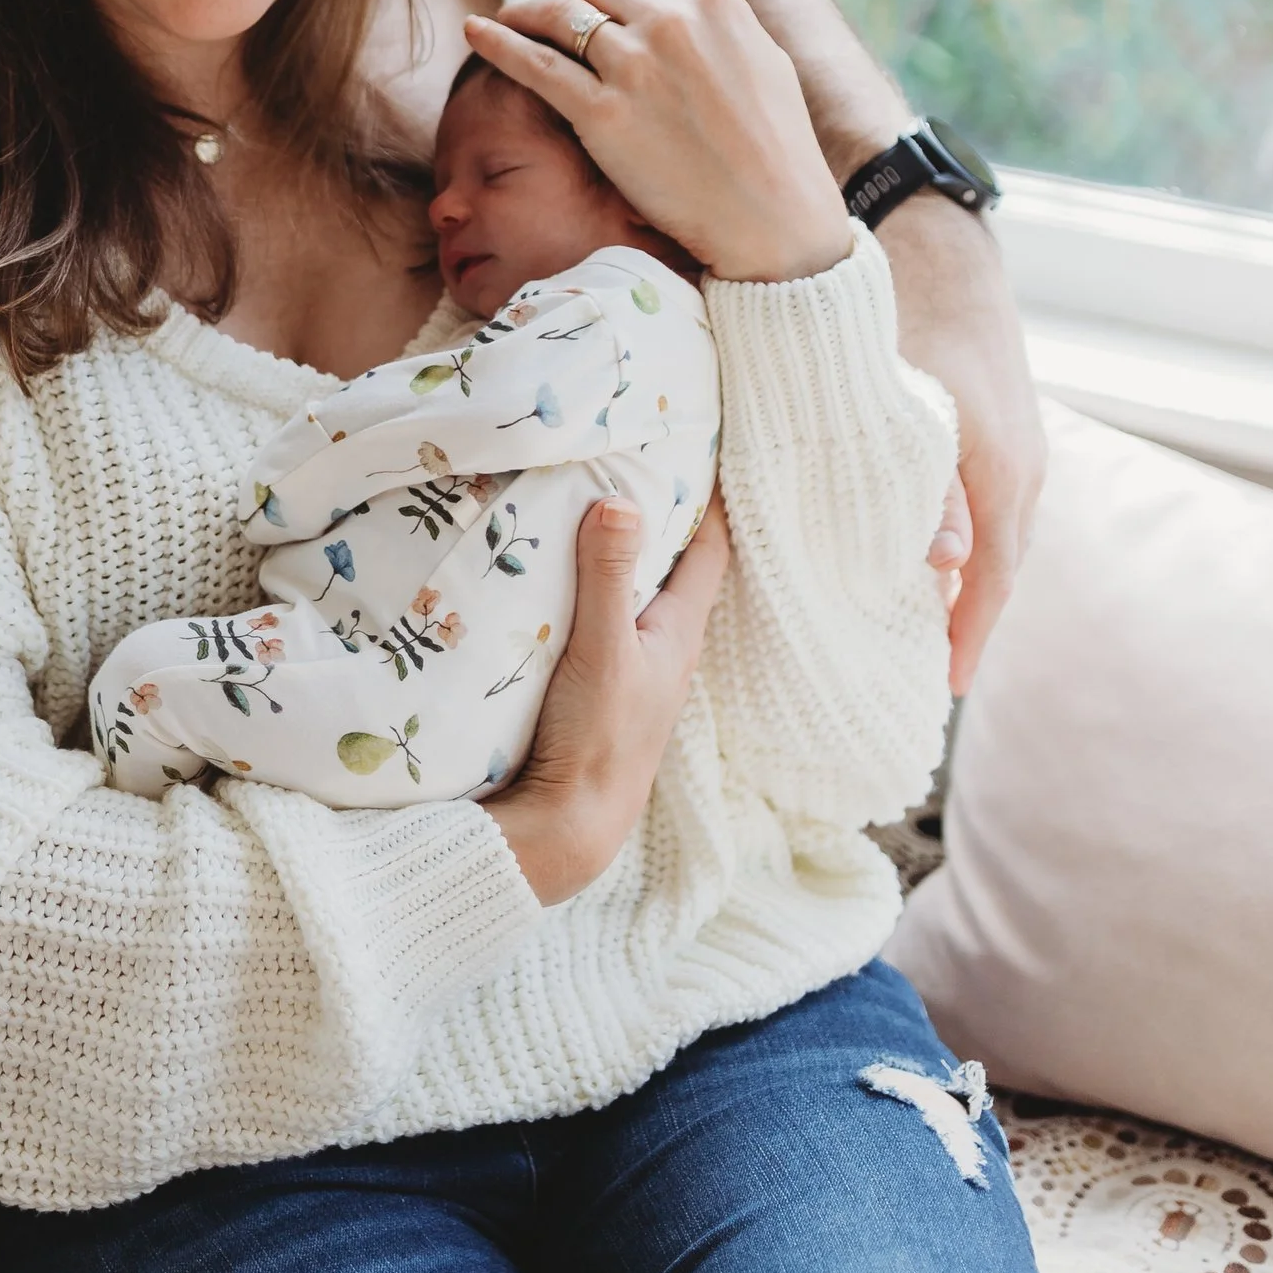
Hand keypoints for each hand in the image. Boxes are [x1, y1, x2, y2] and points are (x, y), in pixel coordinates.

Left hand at [465, 0, 852, 283]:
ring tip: (507, 17)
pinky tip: (474, 30)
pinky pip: (534, 63)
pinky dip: (498, 41)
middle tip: (547, 13)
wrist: (771, 217)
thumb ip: (731, 21)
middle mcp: (670, 23)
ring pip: (559, 14)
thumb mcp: (766, 62)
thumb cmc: (777, 149)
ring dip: (527, 10)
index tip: (595, 7)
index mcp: (713, 4)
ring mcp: (632, 65)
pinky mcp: (602, 111)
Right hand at [490, 497, 728, 901]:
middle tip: (634, 460)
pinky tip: (561, 580)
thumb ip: (608, 576)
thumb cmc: (597, 738)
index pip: (710, 549)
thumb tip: (621, 501)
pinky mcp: (602, 690)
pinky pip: (606, 621)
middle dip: (661, 515)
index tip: (699, 449)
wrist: (569, 823)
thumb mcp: (602, 648)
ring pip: (637, 595)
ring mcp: (635, 671)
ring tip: (592, 503)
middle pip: (674, 566)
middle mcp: (666, 648)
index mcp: (679, 631)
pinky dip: (594, 590)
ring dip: (623, 555)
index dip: (710, 499)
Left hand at [878, 188, 1047, 691]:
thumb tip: (945, 567)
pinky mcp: (1004, 427)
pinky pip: (993, 503)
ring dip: (970, 579)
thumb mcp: (906, 408)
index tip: (950, 684)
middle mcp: (1023, 467)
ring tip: (929, 624)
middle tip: (933, 669)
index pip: (991, 578)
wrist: (942, 248)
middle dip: (970, 617)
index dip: (970, 632)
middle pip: (1000, 565)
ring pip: (997, 533)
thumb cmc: (910, 321)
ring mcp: (1019, 446)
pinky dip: (970, 538)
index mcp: (1002, 473)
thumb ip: (925, 489)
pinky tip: (934, 550)